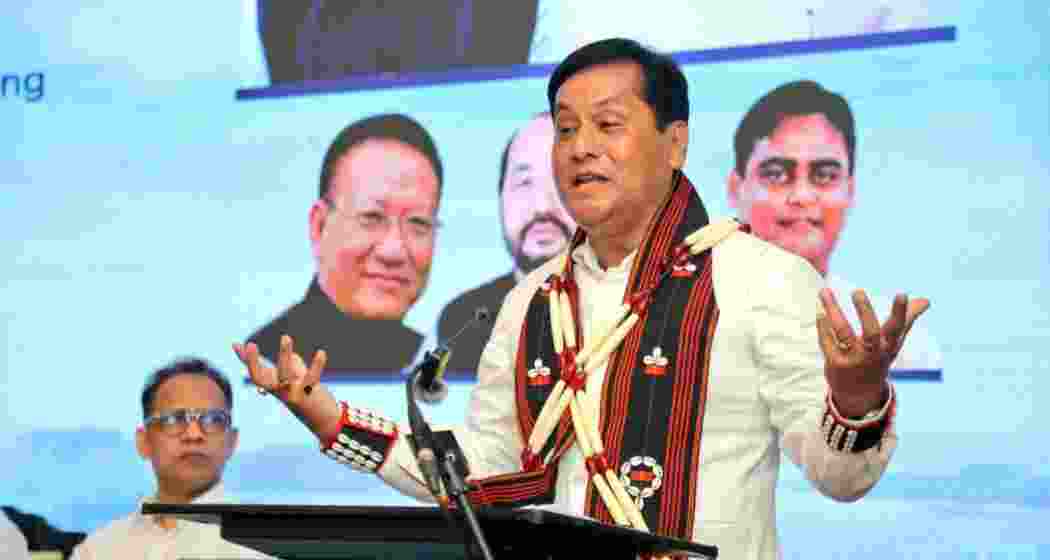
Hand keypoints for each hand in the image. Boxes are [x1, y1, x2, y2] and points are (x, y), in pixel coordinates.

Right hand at [233, 335, 325, 409]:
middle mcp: (279, 391)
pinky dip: (316, 365)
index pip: (255, 374)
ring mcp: (292, 394)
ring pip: (285, 374)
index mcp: (273, 386)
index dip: (245, 360)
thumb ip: (288, 362)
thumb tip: (277, 348)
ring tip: (285, 337)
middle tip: (250, 344)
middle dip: (253, 363)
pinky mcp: (309, 394)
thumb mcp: (292, 376)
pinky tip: (320, 352)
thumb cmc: (304, 393)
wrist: (321, 417)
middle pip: (261, 379)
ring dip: (284, 355)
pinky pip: (311, 378)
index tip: (235, 344)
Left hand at [817, 288, 929, 416]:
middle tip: (858, 291)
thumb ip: (907, 319)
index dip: (901, 312)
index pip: (897, 328)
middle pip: (871, 332)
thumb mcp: (893, 343)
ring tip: (824, 291)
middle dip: (865, 312)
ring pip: (843, 333)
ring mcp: (854, 359)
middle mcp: (873, 353)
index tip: (902, 294)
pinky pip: (827, 342)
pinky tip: (819, 311)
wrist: (860, 395)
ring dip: (833, 311)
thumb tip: (926, 300)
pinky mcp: (836, 363)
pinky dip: (823, 326)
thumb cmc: (878, 359)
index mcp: (888, 346)